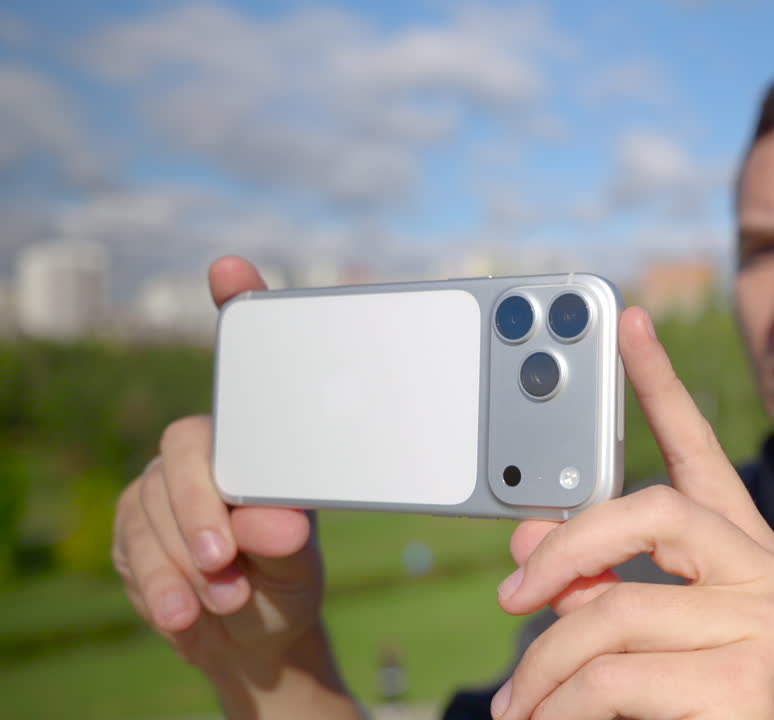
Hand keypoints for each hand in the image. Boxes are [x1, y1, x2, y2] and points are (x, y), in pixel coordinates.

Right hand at [111, 257, 355, 716]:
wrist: (249, 637)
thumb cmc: (285, 582)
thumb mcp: (299, 566)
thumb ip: (288, 543)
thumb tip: (274, 522)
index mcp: (259, 443)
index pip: (246, 366)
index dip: (237, 307)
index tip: (231, 268)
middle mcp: (208, 450)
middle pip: (187, 450)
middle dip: (202, 511)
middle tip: (225, 561)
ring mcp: (163, 485)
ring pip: (155, 506)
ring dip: (185, 564)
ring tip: (226, 601)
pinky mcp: (132, 524)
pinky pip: (134, 547)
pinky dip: (158, 586)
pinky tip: (182, 614)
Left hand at [492, 307, 773, 719]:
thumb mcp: (644, 648)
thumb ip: (596, 590)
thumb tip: (523, 549)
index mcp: (746, 559)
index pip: (701, 453)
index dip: (660, 385)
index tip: (624, 324)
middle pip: (649, 511)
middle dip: (563, 552)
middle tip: (508, 602)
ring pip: (613, 610)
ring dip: (544, 670)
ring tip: (516, 711)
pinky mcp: (758, 680)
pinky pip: (615, 677)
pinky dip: (561, 710)